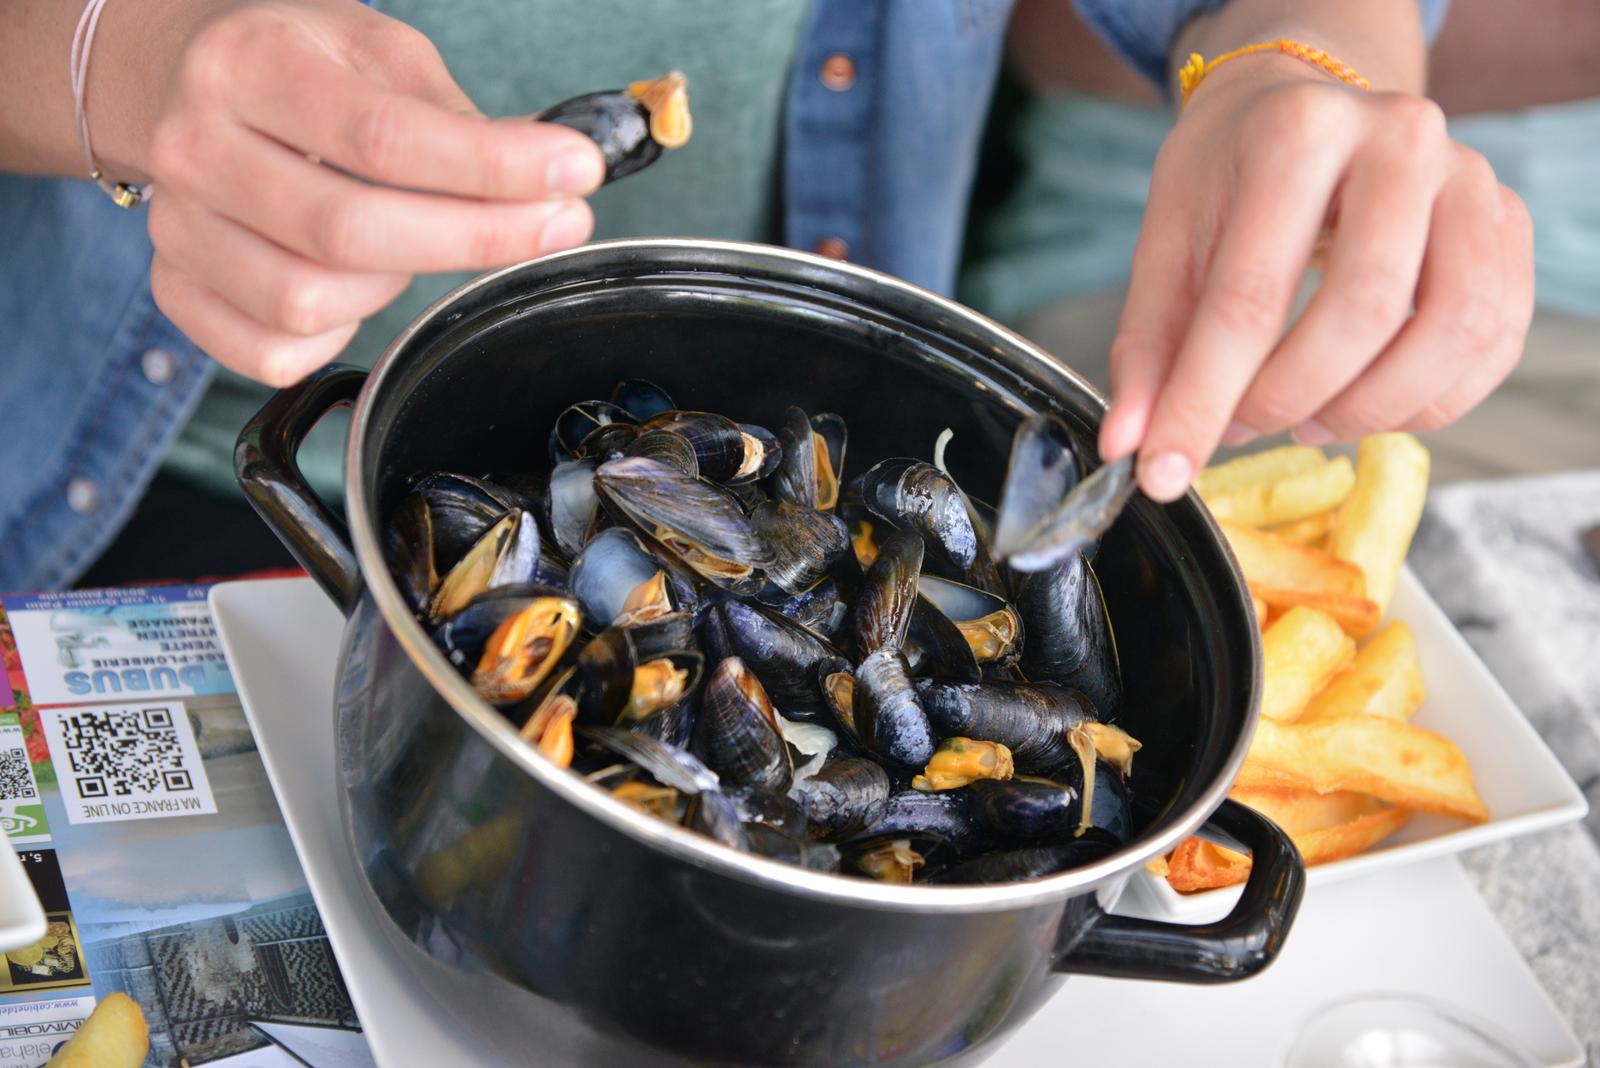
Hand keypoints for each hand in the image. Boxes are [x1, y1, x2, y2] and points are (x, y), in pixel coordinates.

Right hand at [135, 0, 603, 385]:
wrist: (176, 76)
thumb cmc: (297, 65)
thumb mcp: (374, 49)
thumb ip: (450, 114)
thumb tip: (539, 181)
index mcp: (249, 64)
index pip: (383, 138)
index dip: (492, 168)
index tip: (574, 175)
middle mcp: (197, 147)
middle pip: (349, 231)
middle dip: (475, 238)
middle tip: (551, 225)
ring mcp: (177, 226)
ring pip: (309, 302)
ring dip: (392, 285)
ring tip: (412, 239)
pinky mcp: (176, 287)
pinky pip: (273, 353)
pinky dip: (334, 336)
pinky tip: (354, 288)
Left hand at [1099, 56, 1533, 500]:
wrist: (1305, 110)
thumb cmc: (1232, 178)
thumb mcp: (1168, 245)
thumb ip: (1148, 349)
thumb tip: (1132, 448)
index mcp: (1296, 134)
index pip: (1249, 296)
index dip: (1203, 401)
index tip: (1166, 470)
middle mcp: (1399, 140)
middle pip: (1363, 311)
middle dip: (1291, 400)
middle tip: (1245, 427)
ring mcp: (1469, 179)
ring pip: (1451, 329)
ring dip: (1371, 407)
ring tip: (1307, 419)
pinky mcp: (1507, 223)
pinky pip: (1494, 339)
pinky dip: (1431, 399)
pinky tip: (1367, 402)